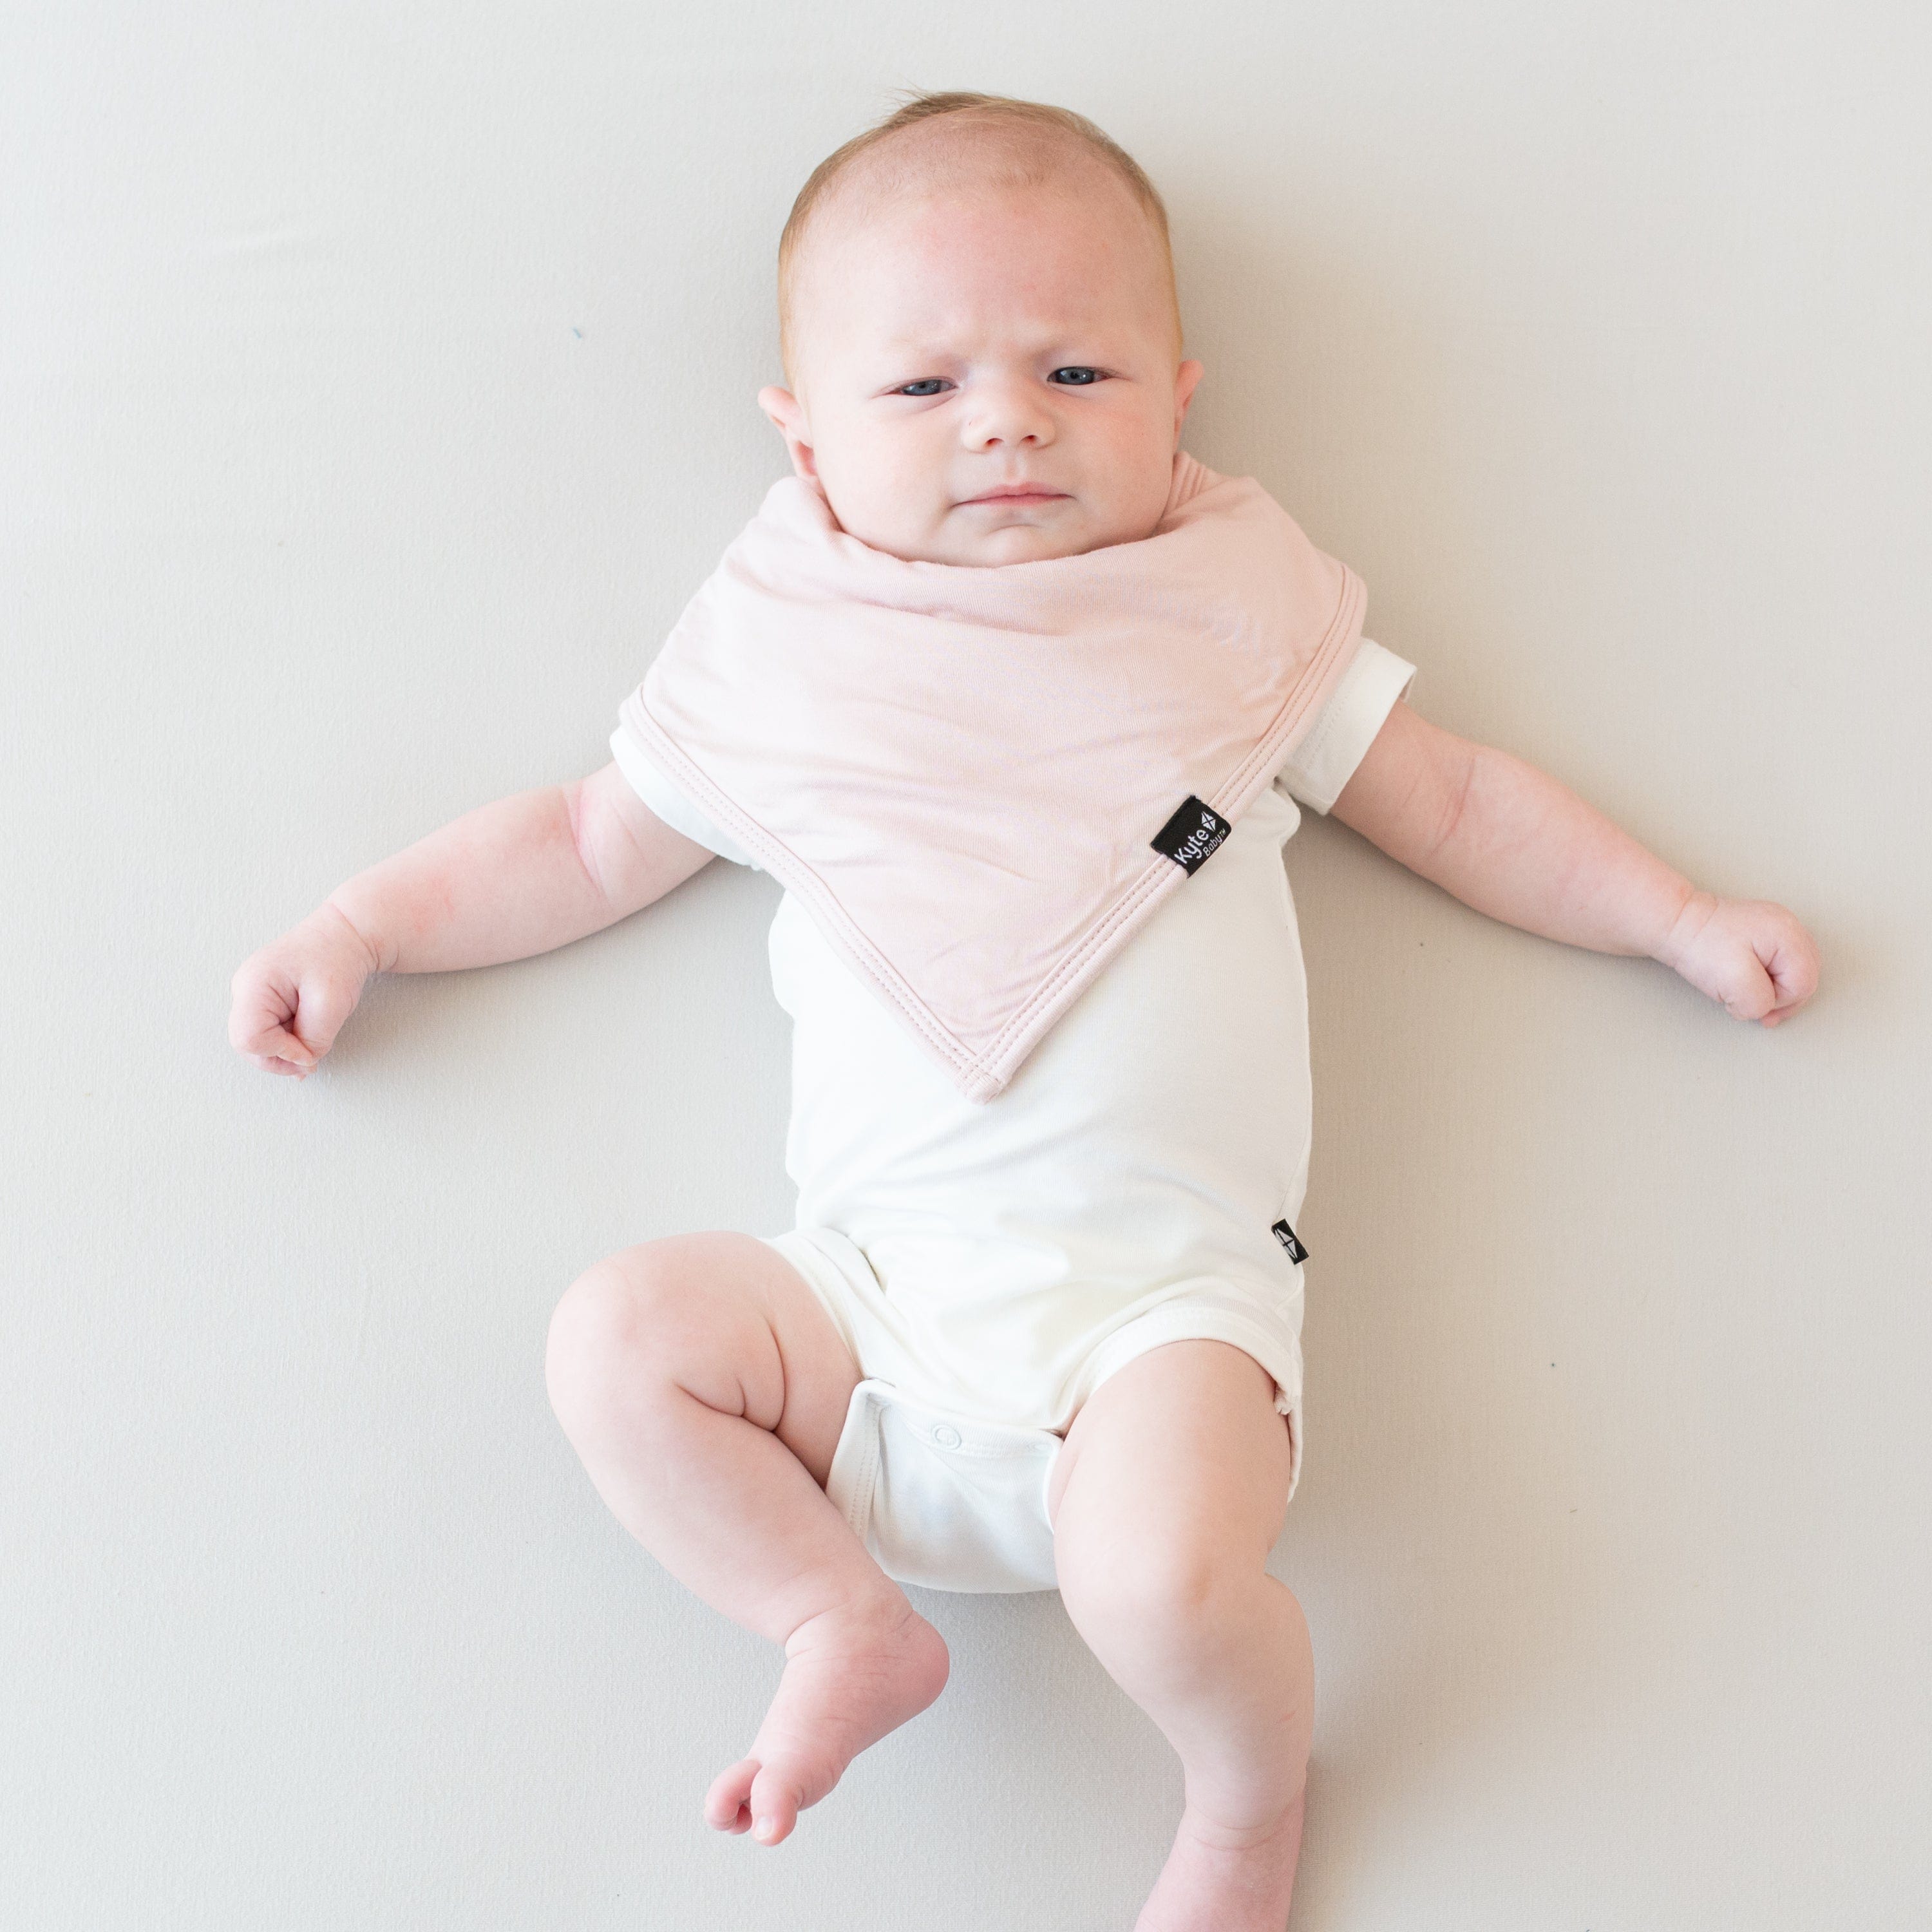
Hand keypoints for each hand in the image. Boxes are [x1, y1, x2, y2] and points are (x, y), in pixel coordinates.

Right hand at [229, 902, 379, 1076]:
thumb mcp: (331, 1003)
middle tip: (312, 1060)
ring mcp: (251, 996)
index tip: (310, 1054)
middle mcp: (245, 990)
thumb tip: (304, 1062)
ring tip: (312, 1045)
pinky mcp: (262, 1003)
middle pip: (246, 1045)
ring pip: (255, 1044)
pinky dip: (286, 1044)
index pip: (249, 1038)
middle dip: (280, 1058)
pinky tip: (306, 1041)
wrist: (346, 936)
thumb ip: (314, 1038)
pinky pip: (267, 1034)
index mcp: (255, 984)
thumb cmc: (338, 958)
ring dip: (284, 1052)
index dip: (280, 1053)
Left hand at [1656, 891, 1819, 1027]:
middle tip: (1746, 1004)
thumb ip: (1758, 1001)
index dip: (1777, 1001)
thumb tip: (1763, 1009)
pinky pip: (1778, 964)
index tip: (1745, 998)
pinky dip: (1765, 977)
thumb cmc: (1700, 945)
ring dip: (1772, 989)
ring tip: (1742, 990)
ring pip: (1793, 972)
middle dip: (1778, 998)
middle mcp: (1790, 927)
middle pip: (1805, 977)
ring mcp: (1779, 928)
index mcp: (1788, 935)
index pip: (1803, 984)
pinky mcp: (1765, 934)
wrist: (1675, 925)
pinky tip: (1746, 979)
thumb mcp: (1733, 981)